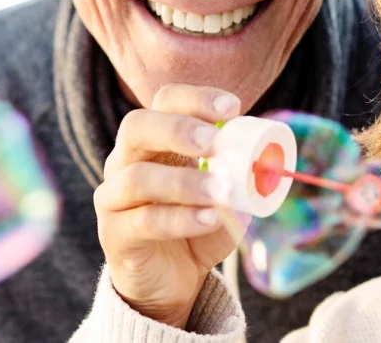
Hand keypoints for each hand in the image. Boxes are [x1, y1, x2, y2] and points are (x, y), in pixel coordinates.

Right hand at [94, 84, 250, 328]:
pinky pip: (143, 221)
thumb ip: (240, 179)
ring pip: (137, 177)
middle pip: (136, 126)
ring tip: (220, 192)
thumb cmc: (196, 227)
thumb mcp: (224, 199)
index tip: (232, 108)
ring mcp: (114, 197)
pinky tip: (209, 220)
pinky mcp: (115, 234)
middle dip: (177, 129)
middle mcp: (126, 161)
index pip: (164, 102)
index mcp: (154, 142)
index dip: (195, 98)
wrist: (170, 281)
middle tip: (214, 142)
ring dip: (183, 182)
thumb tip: (266, 162)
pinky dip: (180, 219)